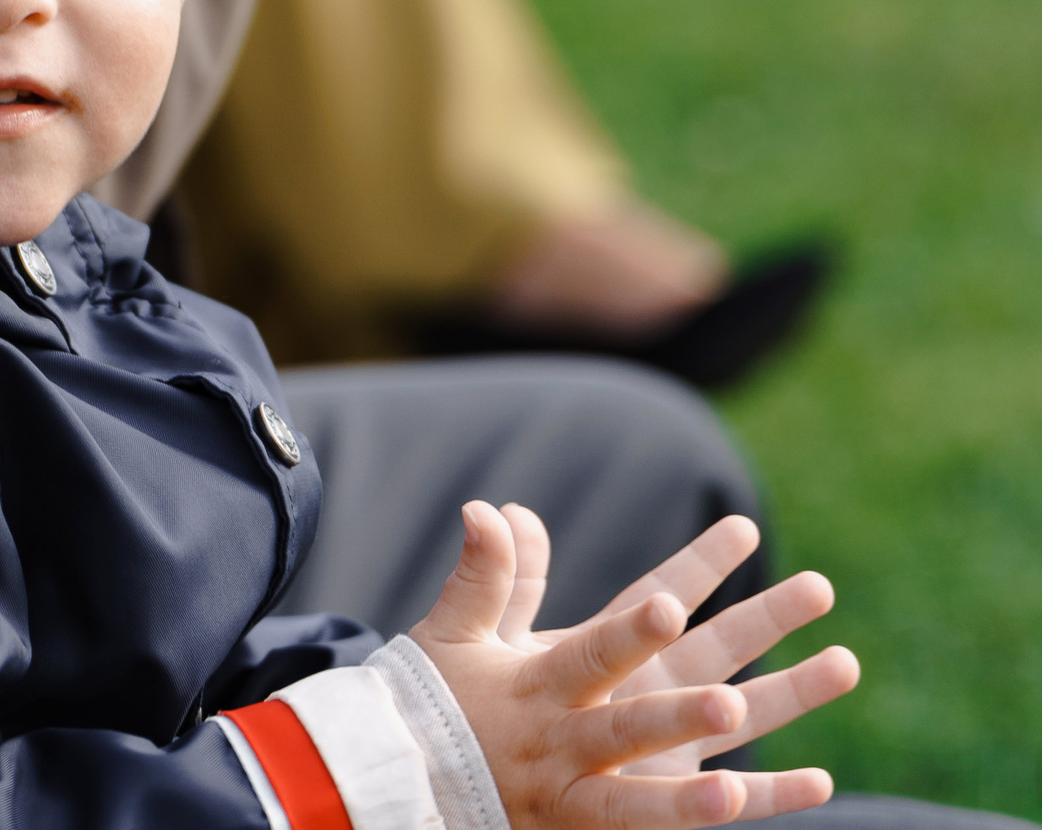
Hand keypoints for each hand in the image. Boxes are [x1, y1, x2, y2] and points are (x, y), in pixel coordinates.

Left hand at [411, 502, 858, 829]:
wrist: (465, 781)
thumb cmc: (468, 710)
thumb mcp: (472, 640)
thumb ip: (498, 582)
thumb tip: (493, 510)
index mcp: (600, 650)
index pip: (656, 598)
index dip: (696, 565)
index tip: (741, 527)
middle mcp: (643, 692)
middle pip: (712, 649)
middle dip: (764, 619)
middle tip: (821, 587)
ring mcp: (661, 748)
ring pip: (737, 714)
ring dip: (791, 693)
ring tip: (845, 663)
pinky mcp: (660, 801)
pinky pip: (727, 803)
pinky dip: (771, 794)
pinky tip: (821, 782)